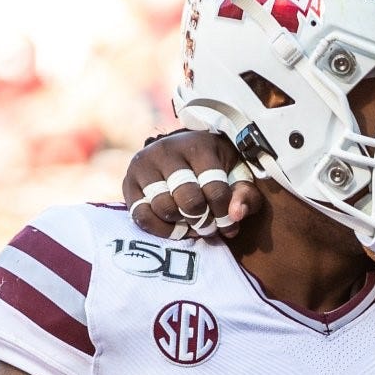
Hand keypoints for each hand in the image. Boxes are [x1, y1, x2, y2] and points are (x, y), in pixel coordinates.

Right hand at [126, 130, 259, 240]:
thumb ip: (245, 195)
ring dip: (182, 225)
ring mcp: (144, 164)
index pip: (215, 189)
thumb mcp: (238, 176)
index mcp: (198, 146)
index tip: (229, 223)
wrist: (182, 152)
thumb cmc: (216, 168)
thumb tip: (236, 215)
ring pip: (164, 208)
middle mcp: (167, 150)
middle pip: (189, 200)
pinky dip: (160, 228)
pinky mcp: (129, 181)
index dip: (224, 214)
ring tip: (193, 224)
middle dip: (204, 221)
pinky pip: (140, 215)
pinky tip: (175, 228)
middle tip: (209, 226)